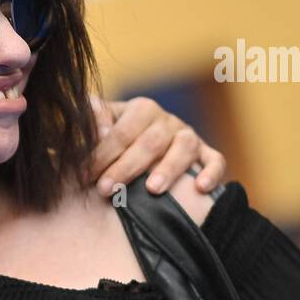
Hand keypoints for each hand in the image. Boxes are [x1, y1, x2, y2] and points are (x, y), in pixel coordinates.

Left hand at [85, 95, 225, 195]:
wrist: (143, 145)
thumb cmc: (116, 141)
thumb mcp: (101, 126)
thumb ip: (94, 121)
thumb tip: (93, 120)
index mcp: (141, 109)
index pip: (122, 132)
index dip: (102, 154)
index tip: (85, 175)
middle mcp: (168, 120)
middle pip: (151, 142)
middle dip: (127, 167)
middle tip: (106, 190)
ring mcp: (189, 136)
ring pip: (184, 147)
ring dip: (169, 168)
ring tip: (153, 190)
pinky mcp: (206, 153)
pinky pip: (215, 159)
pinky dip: (211, 172)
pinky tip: (200, 188)